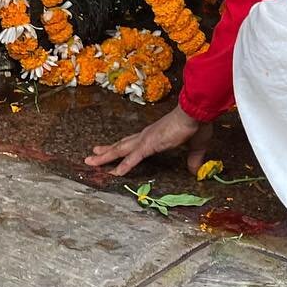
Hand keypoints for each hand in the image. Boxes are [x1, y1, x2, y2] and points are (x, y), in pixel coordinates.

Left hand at [85, 104, 211, 177]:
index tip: (112, 149)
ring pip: (121, 150)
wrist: (196, 112)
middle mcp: (146, 136)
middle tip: (93, 154)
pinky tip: (114, 174)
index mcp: (155, 135)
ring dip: (105, 156)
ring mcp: (146, 140)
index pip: (135, 143)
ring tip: (90, 161)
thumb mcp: (196, 146)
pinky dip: (124, 166)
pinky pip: (133, 158)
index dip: (123, 146)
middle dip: (107, 151)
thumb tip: (195, 170)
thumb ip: (193, 158)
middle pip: (122, 145)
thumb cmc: (196, 124)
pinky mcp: (149, 145)